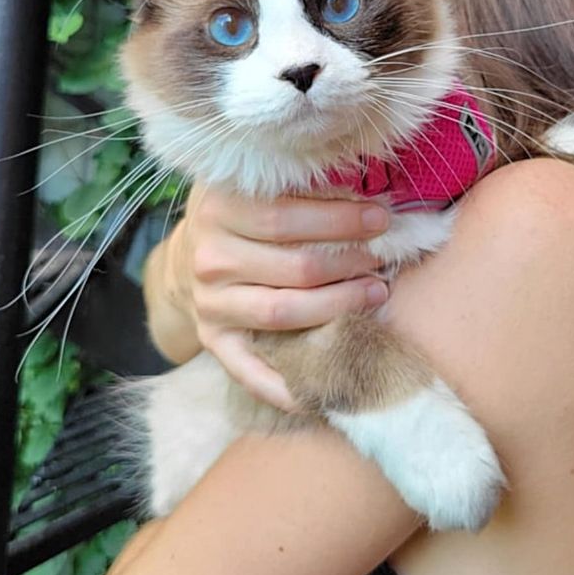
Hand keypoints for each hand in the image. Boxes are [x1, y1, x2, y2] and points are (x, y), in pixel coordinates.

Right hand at [154, 184, 390, 409]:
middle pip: (294, 266)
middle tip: (383, 259)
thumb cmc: (242, 215)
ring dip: (339, 306)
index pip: (287, 216)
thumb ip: (297, 183)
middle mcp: (210, 257)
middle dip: (349, 262)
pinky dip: (284, 388)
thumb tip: (366, 180)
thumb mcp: (256, 184)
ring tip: (375, 293)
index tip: (380, 217)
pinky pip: (249, 370)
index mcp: (219, 208)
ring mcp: (209, 302)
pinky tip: (322, 394)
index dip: (340, 219)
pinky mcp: (213, 338)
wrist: (190, 255)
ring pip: (284, 311)